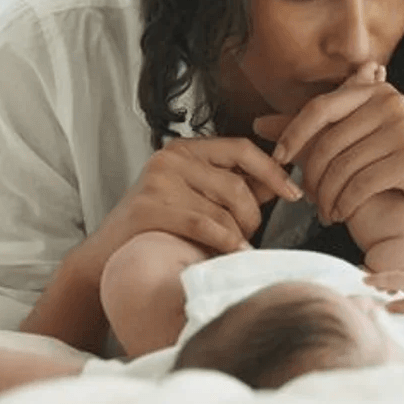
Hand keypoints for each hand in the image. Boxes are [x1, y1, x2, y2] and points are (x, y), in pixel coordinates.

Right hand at [80, 137, 303, 279]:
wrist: (109, 256)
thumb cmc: (162, 228)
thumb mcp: (201, 200)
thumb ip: (238, 188)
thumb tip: (281, 181)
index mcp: (186, 148)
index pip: (242, 148)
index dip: (272, 170)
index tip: (294, 193)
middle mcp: (171, 157)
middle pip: (236, 183)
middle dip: (253, 215)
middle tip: (252, 236)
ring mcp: (157, 180)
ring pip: (223, 208)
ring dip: (239, 235)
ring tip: (236, 248)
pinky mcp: (148, 206)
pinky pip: (204, 224)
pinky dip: (225, 242)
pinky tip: (233, 254)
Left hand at [252, 62, 403, 228]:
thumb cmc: (401, 164)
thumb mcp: (362, 138)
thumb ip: (315, 129)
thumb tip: (258, 124)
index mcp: (378, 91)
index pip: (321, 107)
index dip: (293, 134)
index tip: (278, 159)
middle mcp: (393, 103)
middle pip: (328, 140)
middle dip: (310, 175)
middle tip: (306, 199)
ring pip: (342, 166)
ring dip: (326, 196)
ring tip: (325, 212)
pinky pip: (359, 185)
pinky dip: (344, 204)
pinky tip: (342, 214)